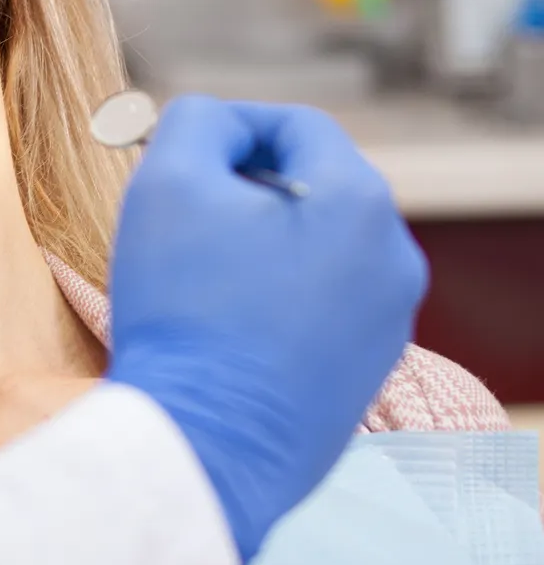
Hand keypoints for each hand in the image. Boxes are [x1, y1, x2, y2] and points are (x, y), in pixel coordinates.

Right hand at [105, 97, 427, 563]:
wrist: (205, 442)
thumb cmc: (185, 308)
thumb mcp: (169, 182)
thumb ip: (194, 122)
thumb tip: (214, 123)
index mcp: (360, 202)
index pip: (297, 126)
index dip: (229, 125)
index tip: (176, 149)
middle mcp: (394, 259)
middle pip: (311, 187)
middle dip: (244, 188)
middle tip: (180, 213)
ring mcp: (388, 322)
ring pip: (317, 248)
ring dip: (260, 243)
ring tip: (197, 272)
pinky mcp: (366, 373)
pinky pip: (320, 306)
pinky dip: (273, 298)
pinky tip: (222, 323)